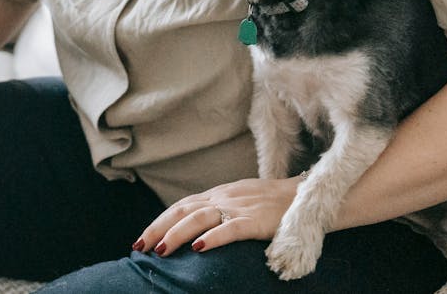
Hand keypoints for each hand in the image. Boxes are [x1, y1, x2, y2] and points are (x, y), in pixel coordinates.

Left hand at [134, 176, 300, 255]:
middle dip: (158, 229)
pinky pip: (231, 228)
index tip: (142, 239)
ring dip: (177, 234)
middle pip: (182, 211)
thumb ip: (217, 209)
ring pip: (200, 218)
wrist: (306, 196)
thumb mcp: (239, 201)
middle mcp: (223, 198)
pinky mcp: (256, 220)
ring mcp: (239, 208)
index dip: (159, 222)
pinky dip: (213, 238)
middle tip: (140, 247)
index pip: (180, 206)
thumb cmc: (272, 203)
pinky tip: (199, 248)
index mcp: (217, 194)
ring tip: (161, 250)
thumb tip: (194, 228)